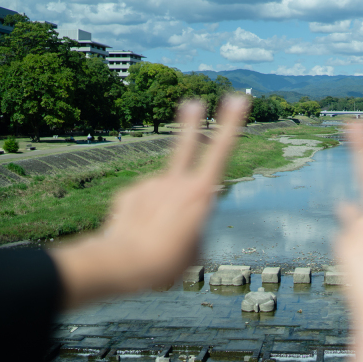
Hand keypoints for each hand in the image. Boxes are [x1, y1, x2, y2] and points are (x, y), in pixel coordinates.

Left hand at [51, 97, 247, 307]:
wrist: (124, 262)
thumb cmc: (167, 261)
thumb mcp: (195, 249)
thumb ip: (194, 227)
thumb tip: (180, 219)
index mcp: (201, 192)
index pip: (222, 150)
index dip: (232, 122)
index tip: (238, 99)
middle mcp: (177, 182)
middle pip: (187, 145)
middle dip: (191, 123)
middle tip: (193, 102)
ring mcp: (152, 184)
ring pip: (163, 192)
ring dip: (162, 209)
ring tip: (155, 238)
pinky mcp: (131, 192)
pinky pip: (143, 201)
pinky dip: (143, 215)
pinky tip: (138, 233)